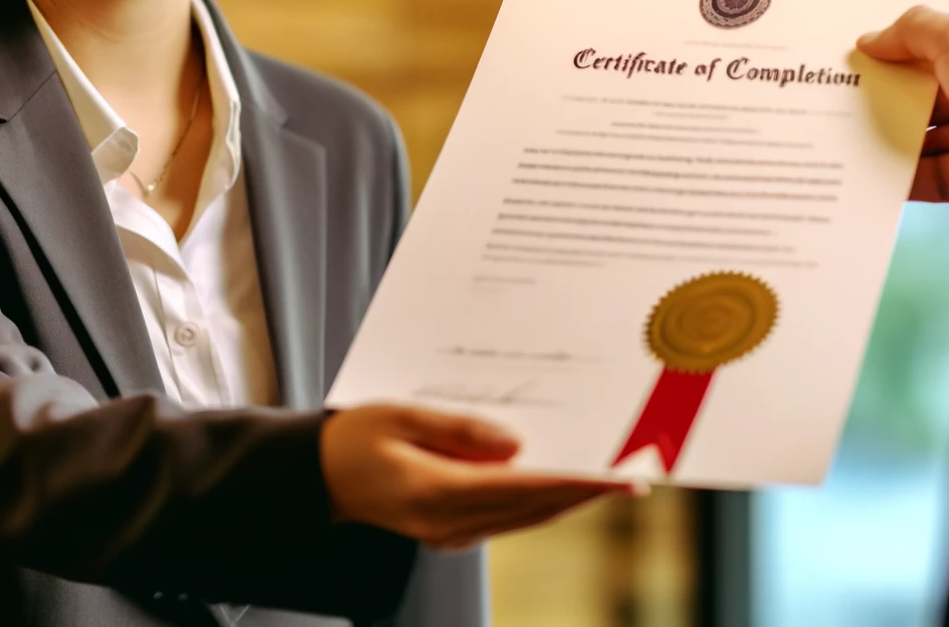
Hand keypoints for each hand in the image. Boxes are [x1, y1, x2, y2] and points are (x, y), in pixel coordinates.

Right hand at [318, 404, 641, 549]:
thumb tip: (516, 442)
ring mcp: (449, 533)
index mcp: (437, 492)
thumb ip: (459, 428)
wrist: (316, 477)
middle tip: (632, 476)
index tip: (617, 474)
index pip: (525, 489)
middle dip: (585, 492)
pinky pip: (507, 517)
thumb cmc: (353, 437)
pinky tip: (557, 482)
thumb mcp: (401, 415)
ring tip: (608, 477)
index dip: (576, 482)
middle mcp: (450, 523)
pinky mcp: (448, 530)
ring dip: (568, 499)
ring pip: (526, 518)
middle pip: (535, 508)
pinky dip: (539, 502)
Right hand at [857, 4, 948, 225]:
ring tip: (849, 135)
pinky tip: (872, 171)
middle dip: (886, 99)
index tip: (862, 59)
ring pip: (923, 140)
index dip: (899, 53)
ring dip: (888, 140)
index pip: (937, 49)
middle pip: (923, 97)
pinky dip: (901, 178)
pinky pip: (929, 178)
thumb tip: (872, 39)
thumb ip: (910, 32)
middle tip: (845, 97)